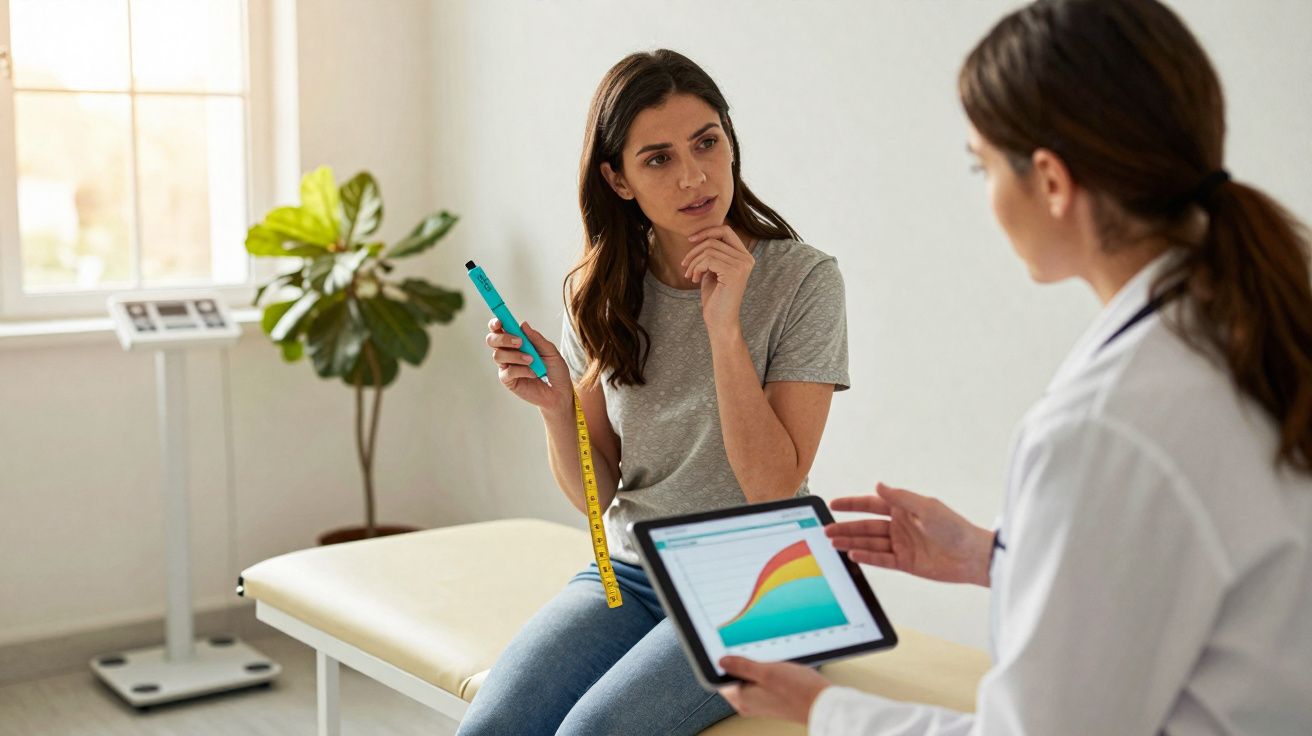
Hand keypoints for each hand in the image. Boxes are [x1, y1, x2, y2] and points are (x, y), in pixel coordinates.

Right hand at [485, 318, 572, 413]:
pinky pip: (507, 371)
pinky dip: (521, 370)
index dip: (496, 323)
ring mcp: (507, 366)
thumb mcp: (550, 351)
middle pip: (492, 340)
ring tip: (532, 360)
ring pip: (498, 355)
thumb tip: (522, 324)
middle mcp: (509, 352)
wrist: (560, 392)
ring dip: (516, 356)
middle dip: (503, 338)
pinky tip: (533, 373)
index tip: (500, 321)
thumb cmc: (556, 371)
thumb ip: (536, 339)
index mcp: (517, 341)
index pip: (500, 329)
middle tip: (520, 342)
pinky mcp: (508, 380)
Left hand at [682, 225, 753, 337]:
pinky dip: (696, 268)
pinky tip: (694, 280)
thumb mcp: (712, 271)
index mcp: (744, 256)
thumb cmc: (715, 298)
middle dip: (694, 251)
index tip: (690, 240)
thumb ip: (711, 253)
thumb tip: (701, 235)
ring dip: (693, 262)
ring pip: (709, 250)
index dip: (706, 231)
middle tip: (685, 265)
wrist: (720, 321)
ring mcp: (742, 265)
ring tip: (690, 275)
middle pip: (714, 239)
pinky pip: (708, 259)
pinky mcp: (734, 272)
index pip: (726, 231)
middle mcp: (747, 259)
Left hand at [718, 656, 831, 724]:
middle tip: (752, 652)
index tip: (728, 651)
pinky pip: (762, 684)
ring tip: (769, 660)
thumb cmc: (799, 691)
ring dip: (756, 667)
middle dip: (741, 663)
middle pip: (735, 679)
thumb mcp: (766, 671)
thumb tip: (722, 661)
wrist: (823, 703)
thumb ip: (742, 666)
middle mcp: (750, 704)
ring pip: (750, 680)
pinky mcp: (773, 700)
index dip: (724, 663)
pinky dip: (766, 673)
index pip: (721, 680)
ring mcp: (762, 703)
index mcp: (742, 699)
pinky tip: (778, 666)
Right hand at [826, 483, 993, 585]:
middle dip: (846, 527)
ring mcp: (902, 545)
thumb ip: (900, 497)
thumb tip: (879, 485)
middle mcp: (900, 526)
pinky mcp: (906, 563)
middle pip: (867, 526)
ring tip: (833, 542)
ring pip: (870, 543)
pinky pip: (881, 559)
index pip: (872, 504)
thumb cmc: (955, 528)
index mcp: (904, 509)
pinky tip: (853, 555)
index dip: (852, 504)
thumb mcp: (926, 507)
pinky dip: (867, 557)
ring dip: (852, 542)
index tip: (834, 504)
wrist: (972, 556)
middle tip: (827, 529)